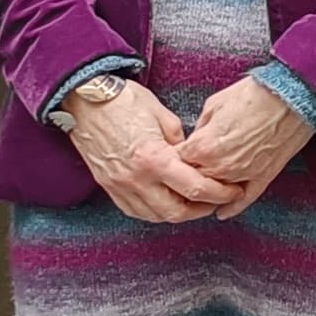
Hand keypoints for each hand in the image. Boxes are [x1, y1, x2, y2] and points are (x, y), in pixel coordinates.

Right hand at [71, 83, 236, 225]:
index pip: (196, 188)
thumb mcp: (163, 115)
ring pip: (155, 216)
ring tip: (194, 202)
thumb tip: (192, 156)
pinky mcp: (108, 186)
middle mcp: (136, 178)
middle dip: (202, 210)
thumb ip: (181, 141)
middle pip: (177, 212)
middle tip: (217, 200)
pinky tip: (166, 201)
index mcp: (155, 158)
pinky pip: (135, 210)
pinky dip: (155, 211)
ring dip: (179, 213)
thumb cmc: (124, 101)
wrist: (83, 99)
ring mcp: (120, 185)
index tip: (233, 191)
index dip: (220, 194)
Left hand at [181, 76, 315, 215]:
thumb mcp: (214, 105)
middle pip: (194, 181)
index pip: (176, 162)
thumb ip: (200, 129)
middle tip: (190, 168)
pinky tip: (223, 211)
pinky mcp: (263, 177)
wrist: (291, 96)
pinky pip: (244, 199)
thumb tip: (197, 139)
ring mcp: (242, 174)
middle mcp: (220, 166)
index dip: (175, 157)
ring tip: (204, 187)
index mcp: (203, 146)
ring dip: (210, 191)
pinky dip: (233, 206)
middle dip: (190, 175)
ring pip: (216, 193)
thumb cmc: (254, 95)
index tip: (177, 154)